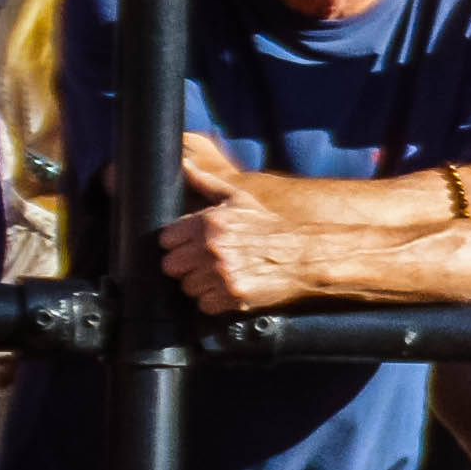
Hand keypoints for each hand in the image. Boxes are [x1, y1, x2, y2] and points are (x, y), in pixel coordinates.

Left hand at [155, 159, 309, 318]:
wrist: (304, 254)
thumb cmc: (269, 227)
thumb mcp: (239, 199)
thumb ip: (206, 182)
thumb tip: (183, 164)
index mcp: (209, 222)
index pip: (166, 240)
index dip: (178, 245)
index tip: (192, 247)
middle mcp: (213, 247)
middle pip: (170, 266)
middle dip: (185, 266)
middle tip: (206, 264)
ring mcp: (222, 273)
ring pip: (186, 287)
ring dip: (200, 285)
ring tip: (221, 276)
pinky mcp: (233, 295)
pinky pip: (204, 305)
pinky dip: (215, 302)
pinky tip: (229, 290)